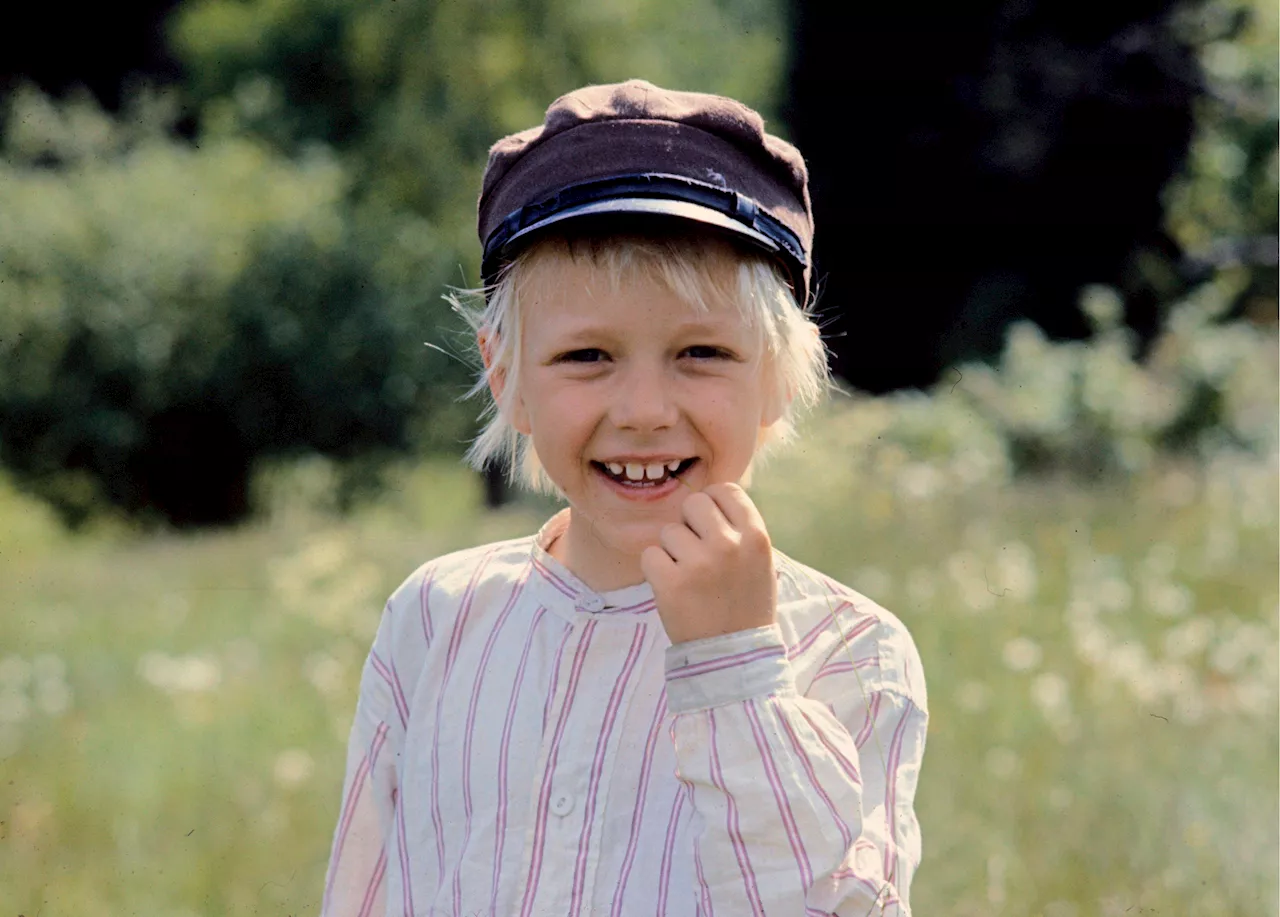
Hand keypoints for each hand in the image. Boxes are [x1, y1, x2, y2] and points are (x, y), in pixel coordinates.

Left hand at [640, 483, 777, 644]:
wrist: (734, 658)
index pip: (724, 490)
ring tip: (689, 577)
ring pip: (669, 531)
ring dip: (673, 551)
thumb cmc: (746, 606)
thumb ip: (739, 529)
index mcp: (756, 536)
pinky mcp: (670, 583)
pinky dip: (656, 570)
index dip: (713, 504)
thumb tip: (708, 498)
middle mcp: (728, 544)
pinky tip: (673, 588)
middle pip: (693, 503)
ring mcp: (698, 563)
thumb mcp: (759, 562)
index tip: (709, 524)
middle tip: (696, 553)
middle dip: (689, 524)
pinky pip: (650, 555)